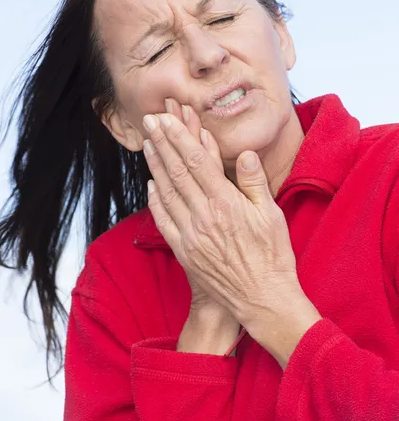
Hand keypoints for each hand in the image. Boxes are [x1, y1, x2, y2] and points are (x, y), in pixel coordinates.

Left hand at [142, 104, 306, 347]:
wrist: (262, 301)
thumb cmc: (272, 257)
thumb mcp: (271, 216)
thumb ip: (255, 182)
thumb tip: (244, 154)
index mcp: (226, 203)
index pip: (198, 161)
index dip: (180, 137)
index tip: (168, 119)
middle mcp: (203, 216)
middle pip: (177, 171)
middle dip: (163, 142)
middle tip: (150, 121)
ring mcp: (190, 234)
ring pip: (167, 192)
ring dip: (155, 165)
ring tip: (148, 143)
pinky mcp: (184, 251)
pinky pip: (163, 220)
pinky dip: (155, 199)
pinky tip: (151, 184)